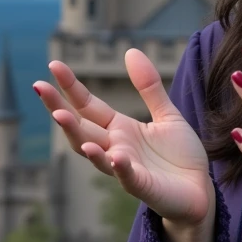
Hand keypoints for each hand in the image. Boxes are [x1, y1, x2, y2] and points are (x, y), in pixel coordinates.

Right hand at [34, 50, 214, 233]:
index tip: (54, 65)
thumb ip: (149, 87)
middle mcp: (115, 148)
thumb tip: (131, 51)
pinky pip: (127, 176)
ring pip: (94, 153)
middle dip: (59, 109)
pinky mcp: (143, 186)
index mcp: (120, 129)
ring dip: (78, 136)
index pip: (88, 106)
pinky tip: (113, 156)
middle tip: (40, 87)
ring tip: (61, 117)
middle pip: (81, 128)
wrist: (200, 190)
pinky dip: (119, 167)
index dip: (71, 87)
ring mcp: (125, 168)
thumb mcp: (167, 114)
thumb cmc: (180, 156)